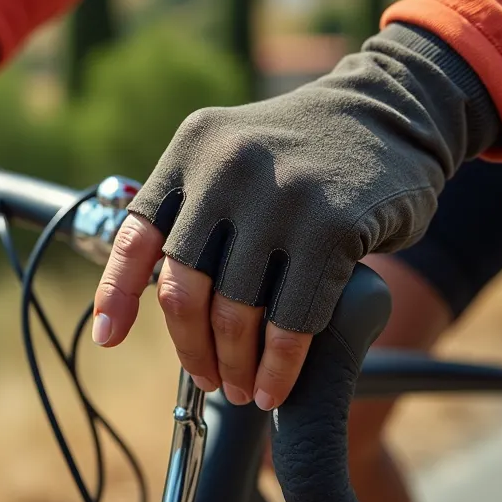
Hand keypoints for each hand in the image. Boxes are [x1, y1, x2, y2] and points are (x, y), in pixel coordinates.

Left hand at [90, 24, 500, 410]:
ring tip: (242, 390)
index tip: (109, 337)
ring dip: (236, 365)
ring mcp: (281, 197)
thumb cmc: (304, 151)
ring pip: (237, 312)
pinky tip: (275, 385)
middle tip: (208, 379)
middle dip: (191, 348)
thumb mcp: (234, 152)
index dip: (116, 295)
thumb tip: (163, 299)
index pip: (136, 236)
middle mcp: (227, 169)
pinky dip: (280, 365)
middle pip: (185, 288)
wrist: (392, 111)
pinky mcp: (334, 228)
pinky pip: (294, 318)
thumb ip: (196, 207)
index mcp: (191, 150)